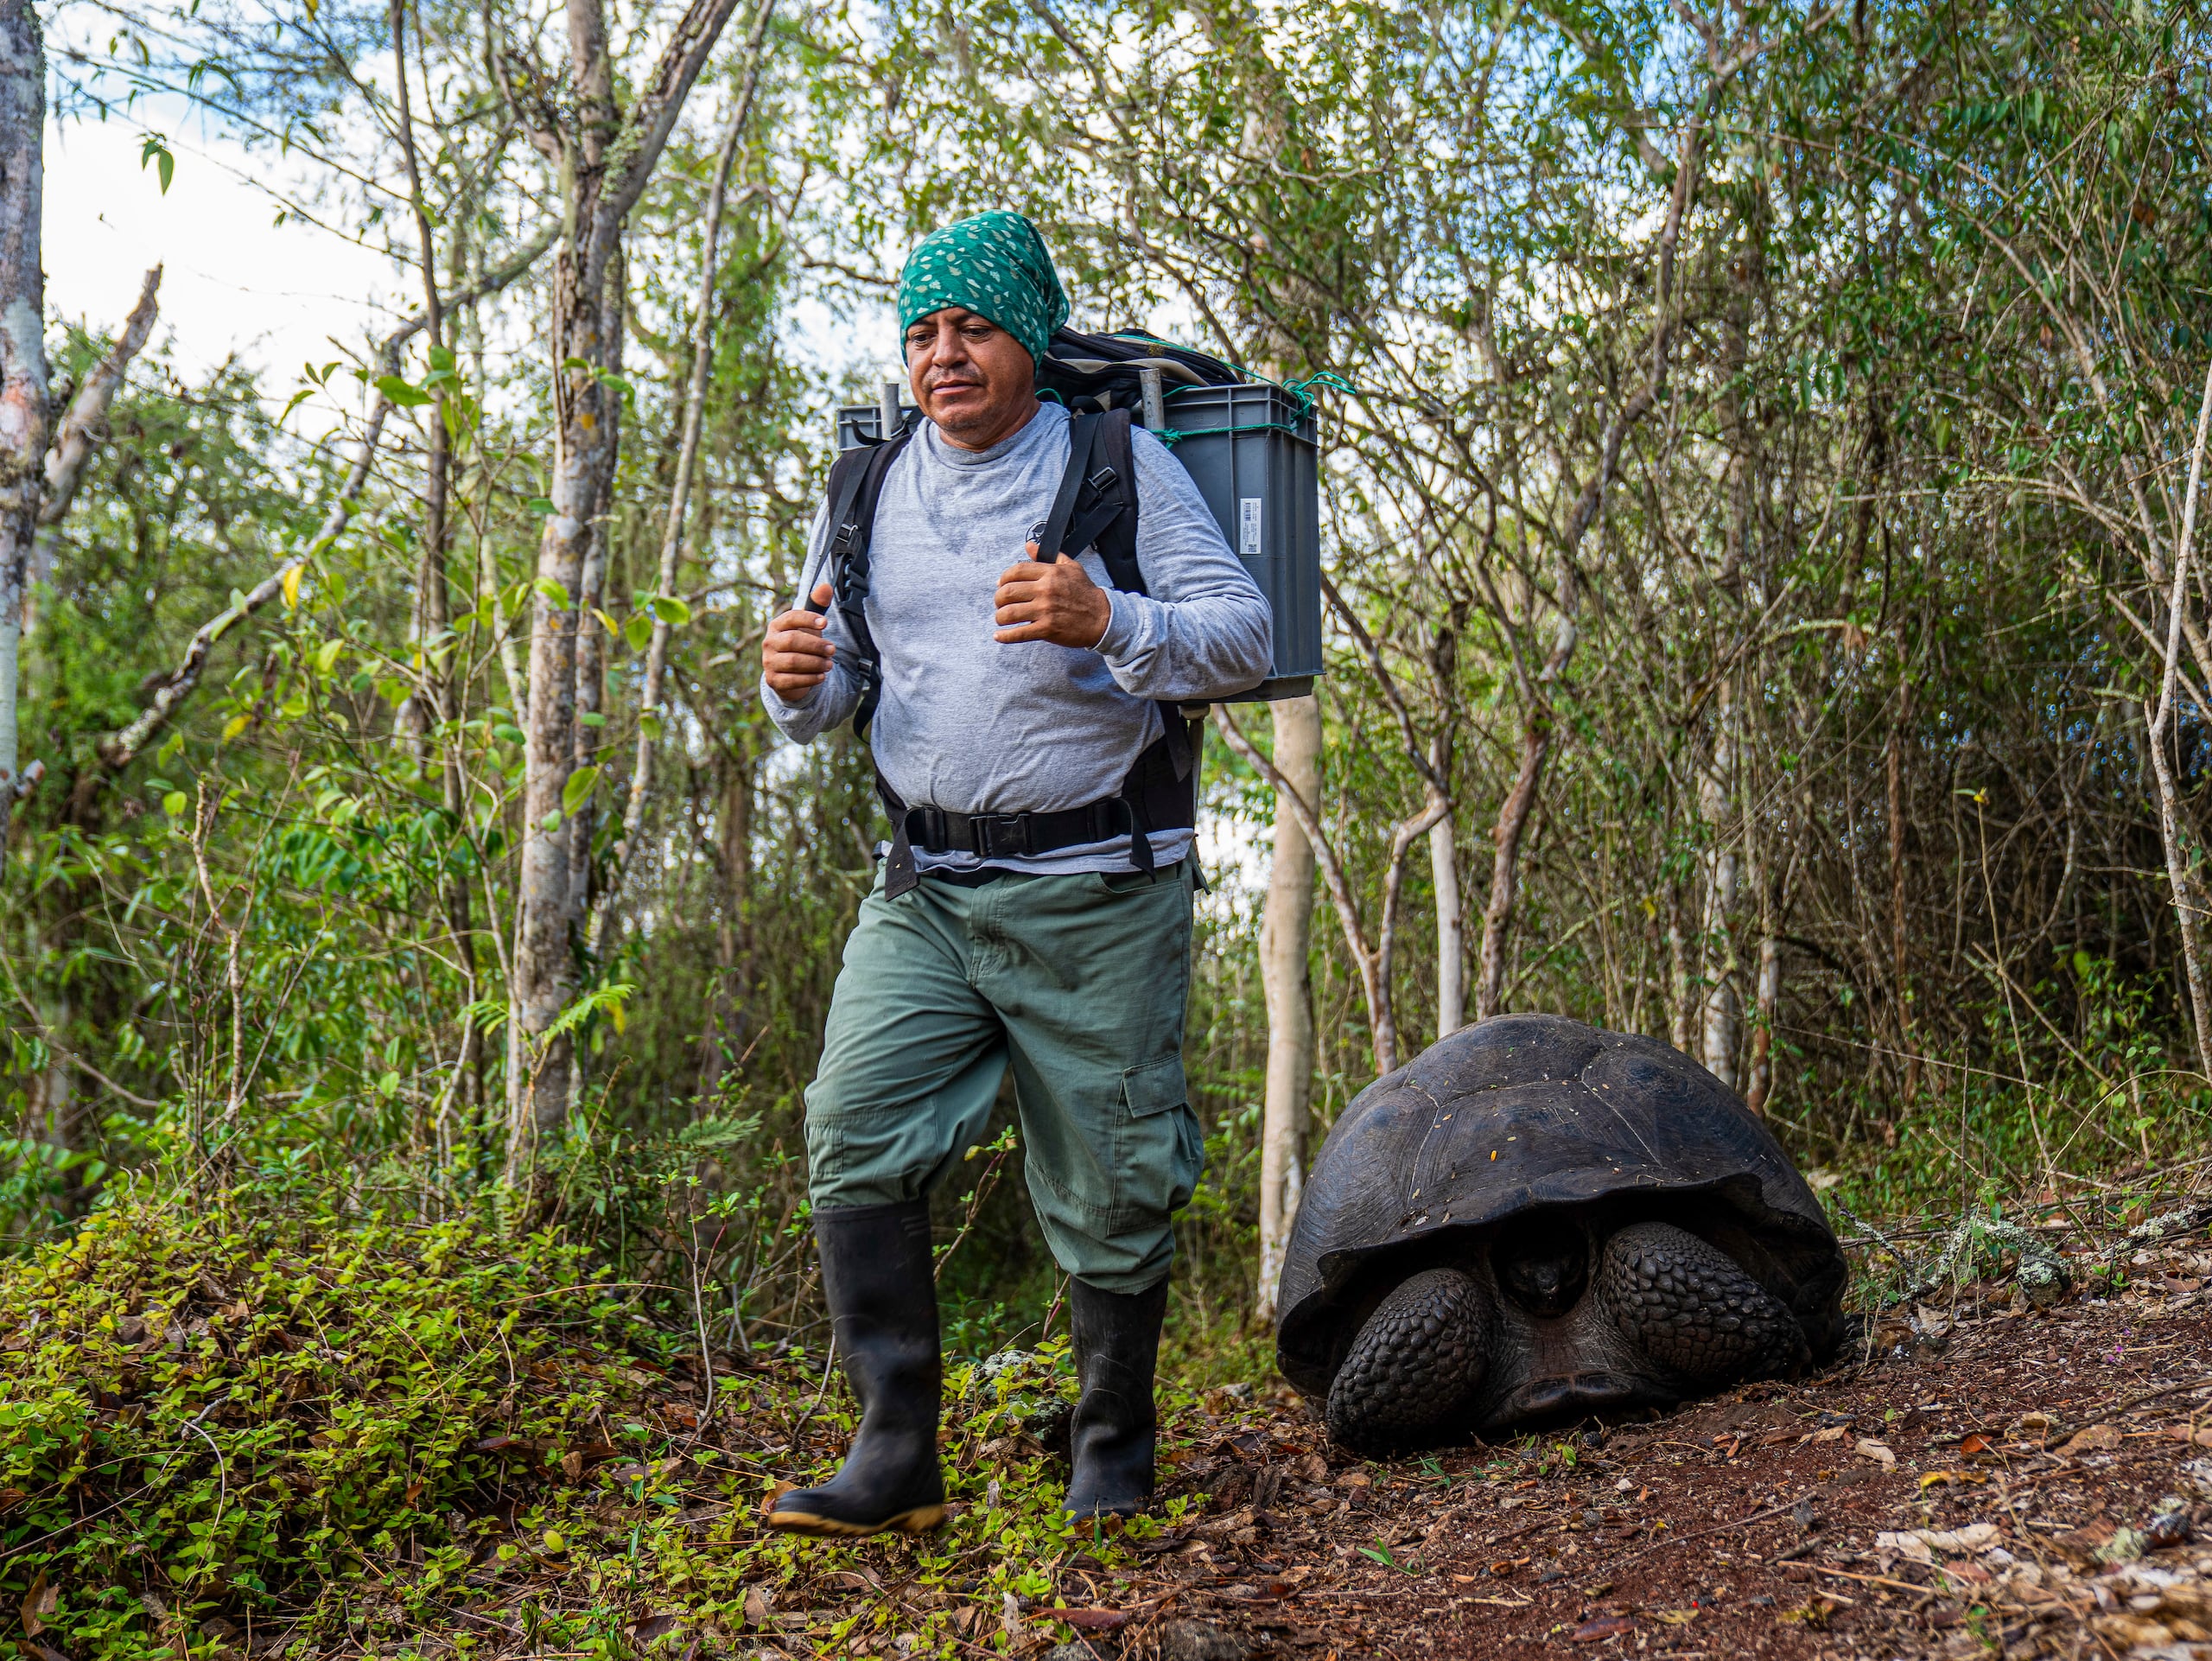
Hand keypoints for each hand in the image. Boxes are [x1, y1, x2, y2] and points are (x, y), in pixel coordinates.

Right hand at [764, 582, 835, 697]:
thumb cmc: (800, 643)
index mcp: (777, 625)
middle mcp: (769, 643)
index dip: (808, 618)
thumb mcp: (809, 625)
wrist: (788, 673)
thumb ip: (817, 606)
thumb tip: (826, 587)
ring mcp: (769, 662)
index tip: (825, 622)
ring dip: (815, 663)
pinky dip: (810, 679)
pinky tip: (822, 676)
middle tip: (832, 649)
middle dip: (816, 645)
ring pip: (793, 662)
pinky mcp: (774, 681)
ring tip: (830, 664)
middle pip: (792, 641)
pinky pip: (792, 680)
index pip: (790, 617)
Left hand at [994, 545, 1112, 647]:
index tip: (1001, 585)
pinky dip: (1005, 636)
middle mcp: (1045, 590)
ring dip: (1000, 617)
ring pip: (1009, 613)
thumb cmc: (1085, 592)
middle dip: (998, 599)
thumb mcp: (1070, 567)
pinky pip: (1019, 633)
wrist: (1103, 617)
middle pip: (1007, 592)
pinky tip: (999, 636)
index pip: (1016, 571)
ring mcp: (1045, 610)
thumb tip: (1029, 546)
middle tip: (1000, 603)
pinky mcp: (1047, 629)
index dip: (1003, 578)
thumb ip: (1047, 556)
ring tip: (1001, 619)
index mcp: (1050, 573)